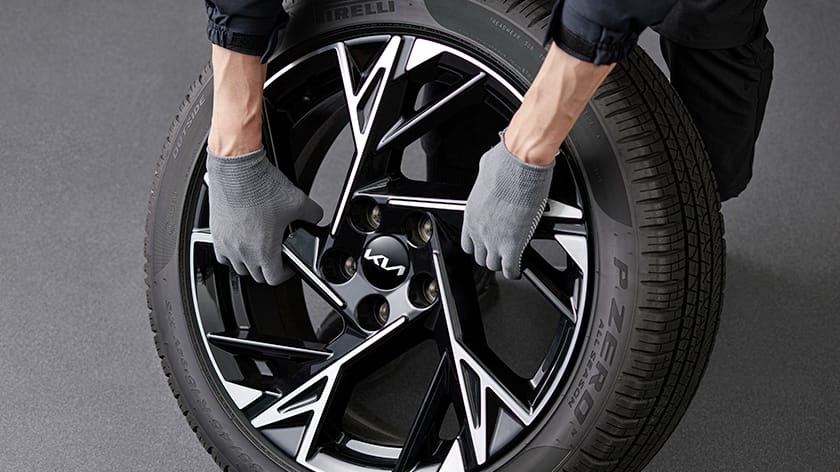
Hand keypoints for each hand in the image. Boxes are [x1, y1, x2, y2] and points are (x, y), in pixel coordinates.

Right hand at [207, 147, 322, 284]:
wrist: (237, 167)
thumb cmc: (260, 184)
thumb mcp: (298, 201)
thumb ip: (312, 215)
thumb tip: (315, 218)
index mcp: (263, 250)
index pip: (274, 278)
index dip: (286, 273)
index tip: (289, 264)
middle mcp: (242, 251)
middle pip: (256, 275)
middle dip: (269, 267)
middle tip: (277, 254)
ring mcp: (226, 243)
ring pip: (238, 266)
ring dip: (250, 262)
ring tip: (260, 248)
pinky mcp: (215, 232)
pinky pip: (222, 254)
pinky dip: (232, 253)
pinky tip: (242, 241)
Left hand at [461, 137, 553, 278]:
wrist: (519, 164)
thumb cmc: (505, 164)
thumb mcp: (485, 174)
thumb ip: (485, 184)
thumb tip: (490, 177)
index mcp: (471, 214)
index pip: (467, 242)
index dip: (478, 246)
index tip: (484, 245)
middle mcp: (479, 229)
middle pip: (479, 256)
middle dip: (490, 256)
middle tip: (499, 253)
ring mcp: (494, 239)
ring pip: (493, 265)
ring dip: (501, 264)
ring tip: (509, 261)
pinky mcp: (512, 244)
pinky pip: (510, 268)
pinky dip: (514, 271)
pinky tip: (517, 269)